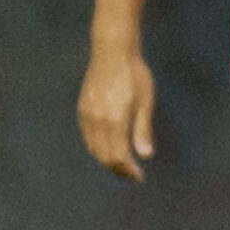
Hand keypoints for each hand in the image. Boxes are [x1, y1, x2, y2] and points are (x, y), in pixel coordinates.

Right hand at [78, 48, 154, 179]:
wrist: (112, 53)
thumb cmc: (134, 75)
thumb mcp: (145, 102)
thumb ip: (142, 130)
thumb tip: (146, 156)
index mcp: (115, 119)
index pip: (119, 156)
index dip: (129, 170)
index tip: (140, 177)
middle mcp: (97, 120)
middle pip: (104, 156)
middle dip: (118, 169)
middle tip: (133, 175)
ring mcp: (87, 115)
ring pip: (94, 148)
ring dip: (108, 160)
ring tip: (123, 164)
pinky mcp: (83, 110)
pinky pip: (89, 137)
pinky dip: (99, 148)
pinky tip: (111, 147)